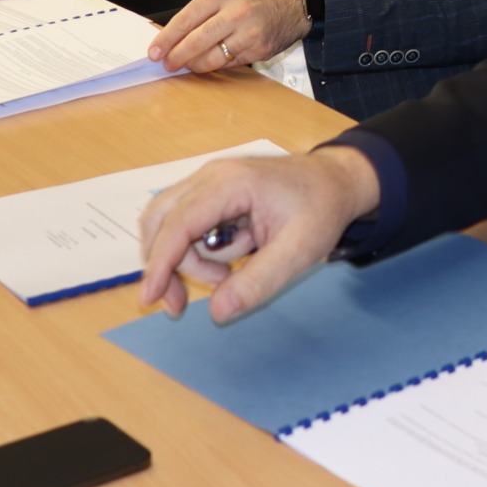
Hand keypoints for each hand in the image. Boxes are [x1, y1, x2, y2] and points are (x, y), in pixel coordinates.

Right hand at [136, 145, 380, 321]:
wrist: (336, 180)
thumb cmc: (321, 208)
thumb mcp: (300, 250)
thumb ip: (258, 281)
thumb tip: (217, 311)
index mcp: (231, 183)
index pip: (179, 223)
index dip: (160, 263)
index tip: (150, 298)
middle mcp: (211, 175)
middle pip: (162, 221)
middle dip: (168, 265)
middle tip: (182, 305)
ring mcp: (209, 181)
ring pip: (170, 225)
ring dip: (191, 260)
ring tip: (231, 273)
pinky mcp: (212, 192)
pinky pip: (187, 224)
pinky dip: (198, 250)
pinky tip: (234, 257)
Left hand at [149, 0, 310, 72]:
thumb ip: (206, 7)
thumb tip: (178, 33)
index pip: (185, 20)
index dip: (167, 39)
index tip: (155, 51)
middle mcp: (235, 13)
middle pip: (196, 41)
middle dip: (177, 56)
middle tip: (167, 63)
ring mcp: (249, 33)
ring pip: (212, 58)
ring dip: (194, 65)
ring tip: (186, 66)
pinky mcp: (260, 50)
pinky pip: (231, 63)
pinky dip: (217, 65)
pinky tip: (209, 63)